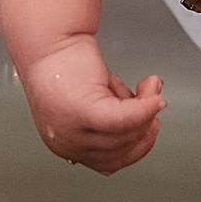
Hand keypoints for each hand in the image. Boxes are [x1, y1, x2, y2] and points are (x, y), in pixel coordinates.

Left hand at [21, 37, 164, 172]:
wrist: (47, 39)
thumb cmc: (64, 64)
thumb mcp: (91, 101)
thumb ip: (111, 118)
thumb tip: (145, 120)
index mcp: (65, 145)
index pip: (110, 162)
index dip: (137, 146)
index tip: (150, 128)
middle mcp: (67, 143)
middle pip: (122, 149)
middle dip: (145, 124)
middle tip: (153, 102)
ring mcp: (74, 130)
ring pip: (127, 133)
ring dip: (147, 108)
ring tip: (148, 87)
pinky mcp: (84, 112)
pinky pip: (127, 117)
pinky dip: (146, 105)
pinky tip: (152, 92)